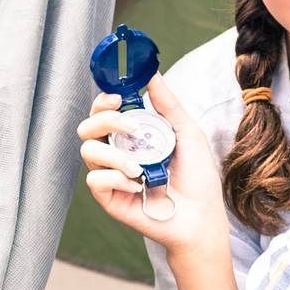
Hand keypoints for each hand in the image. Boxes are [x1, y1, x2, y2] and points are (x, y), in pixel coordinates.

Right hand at [77, 76, 227, 255]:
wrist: (202, 215)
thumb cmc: (197, 177)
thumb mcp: (187, 133)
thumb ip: (168, 105)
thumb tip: (152, 74)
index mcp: (132, 137)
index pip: (103, 113)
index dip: (102, 102)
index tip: (116, 98)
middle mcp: (117, 153)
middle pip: (87, 128)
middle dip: (105, 121)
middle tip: (132, 129)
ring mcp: (112, 176)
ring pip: (88, 152)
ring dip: (113, 154)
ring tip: (139, 166)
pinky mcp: (110, 198)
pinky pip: (95, 181)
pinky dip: (115, 178)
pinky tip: (136, 184)